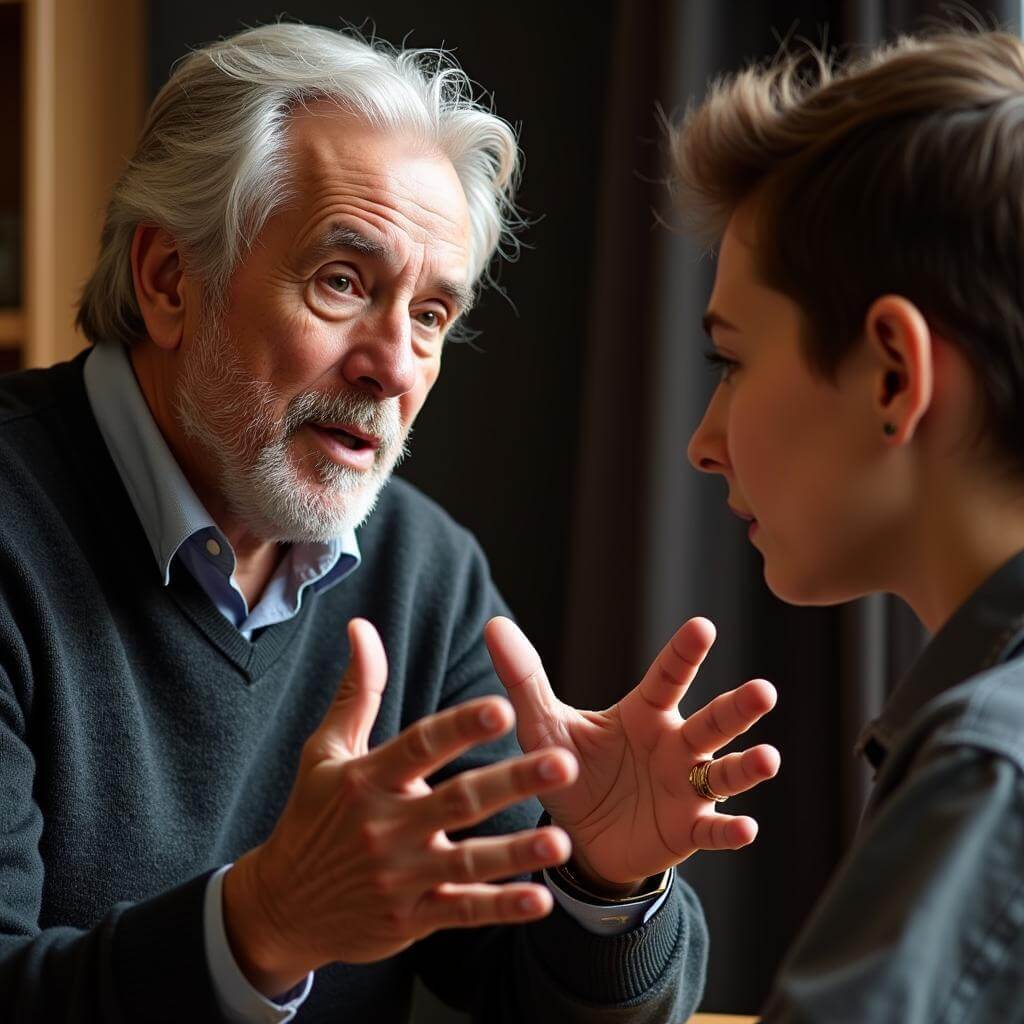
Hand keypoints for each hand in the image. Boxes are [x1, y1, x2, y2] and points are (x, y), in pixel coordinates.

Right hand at [223, 618, 578, 996]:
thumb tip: (362, 626)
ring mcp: (399, 876)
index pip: (421, 746)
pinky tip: (541, 900)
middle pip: (459, 800)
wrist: (282, 907)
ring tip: (563, 841)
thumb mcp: (326, 751)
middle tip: (564, 762)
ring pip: (467, 861)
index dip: (461, 727)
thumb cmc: (312, 815)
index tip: (503, 708)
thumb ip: (357, 690)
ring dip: (517, 852)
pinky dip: (500, 908)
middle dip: (512, 781)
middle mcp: (385, 826)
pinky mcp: (410, 918)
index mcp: (367, 779)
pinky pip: (461, 911)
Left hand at [485, 616, 778, 893]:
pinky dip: (729, 829)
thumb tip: (492, 625)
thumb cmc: (572, 770)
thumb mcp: (545, 726)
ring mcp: (686, 788)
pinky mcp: (687, 830)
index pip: (668, 677)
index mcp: (645, 713)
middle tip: (763, 691)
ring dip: (747, 766)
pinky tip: (745, 827)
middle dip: (737, 707)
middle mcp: (675, 744)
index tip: (703, 626)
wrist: (581, 838)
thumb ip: (524, 678)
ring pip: (724, 773)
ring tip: (768, 758)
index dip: (685, 653)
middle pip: (711, 722)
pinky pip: (712, 829)